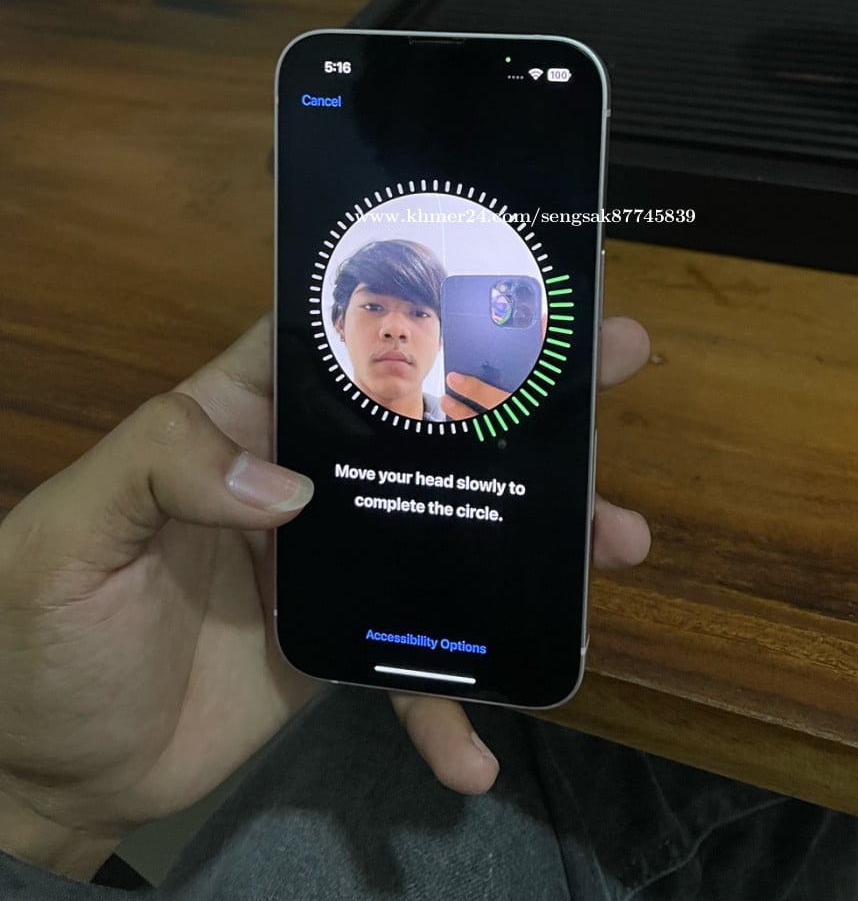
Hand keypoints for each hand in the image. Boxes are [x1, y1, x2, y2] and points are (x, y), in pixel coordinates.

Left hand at [0, 315, 650, 877]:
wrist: (48, 767)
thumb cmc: (37, 630)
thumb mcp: (74, 530)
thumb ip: (162, 467)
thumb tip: (289, 489)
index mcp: (238, 417)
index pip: (336, 331)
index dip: (419, 293)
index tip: (509, 272)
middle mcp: (301, 475)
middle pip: (425, 418)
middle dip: (522, 388)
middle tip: (614, 358)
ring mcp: (331, 560)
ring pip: (450, 528)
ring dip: (537, 538)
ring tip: (617, 539)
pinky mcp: (341, 644)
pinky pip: (413, 664)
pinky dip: (447, 702)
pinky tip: (475, 749)